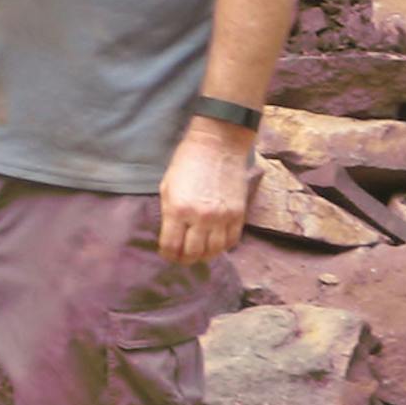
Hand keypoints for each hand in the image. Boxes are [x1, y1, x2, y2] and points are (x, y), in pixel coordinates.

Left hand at [157, 123, 252, 263]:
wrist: (218, 145)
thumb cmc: (187, 163)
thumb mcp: (167, 187)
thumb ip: (168, 214)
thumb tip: (170, 236)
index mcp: (177, 210)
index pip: (171, 246)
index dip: (167, 255)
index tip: (167, 254)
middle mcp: (200, 217)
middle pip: (193, 254)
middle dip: (184, 259)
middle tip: (182, 257)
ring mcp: (222, 217)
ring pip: (214, 252)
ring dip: (204, 255)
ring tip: (198, 252)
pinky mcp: (239, 214)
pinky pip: (232, 241)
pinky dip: (222, 246)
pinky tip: (215, 242)